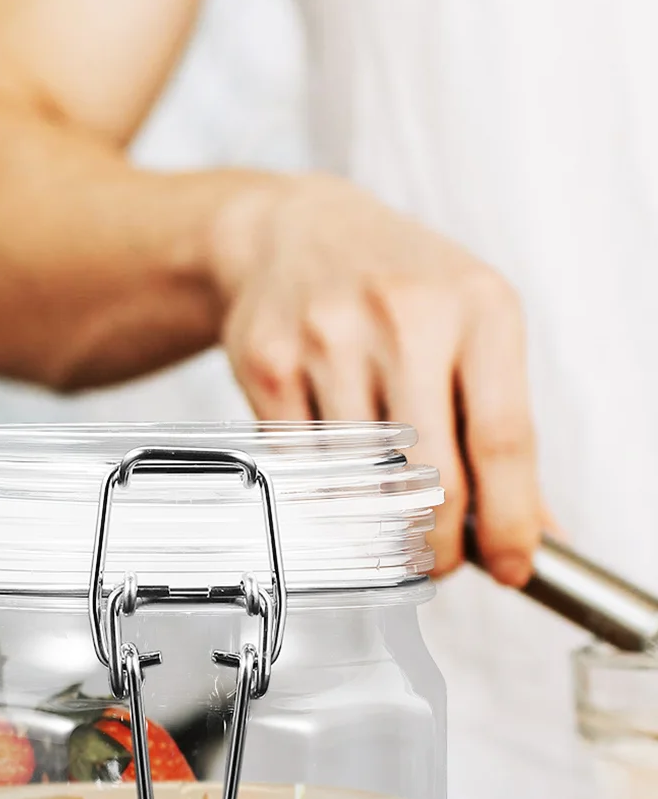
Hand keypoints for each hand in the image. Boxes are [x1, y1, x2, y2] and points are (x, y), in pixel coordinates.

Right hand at [210, 173, 543, 584]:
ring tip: (386, 527)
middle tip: (438, 564)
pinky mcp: (268, 365)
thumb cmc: (394, 286)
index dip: (509, 518)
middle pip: (431, 476)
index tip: (513, 565)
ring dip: (375, 528)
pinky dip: (324, 497)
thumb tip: (531, 528)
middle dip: (438, 544)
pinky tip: (337, 487)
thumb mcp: (471, 328)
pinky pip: (301, 468)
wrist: (291, 233)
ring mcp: (329, 340)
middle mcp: (405, 319)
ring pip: (360, 483)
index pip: (503, 438)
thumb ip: (500, 425)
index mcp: (479, 307)